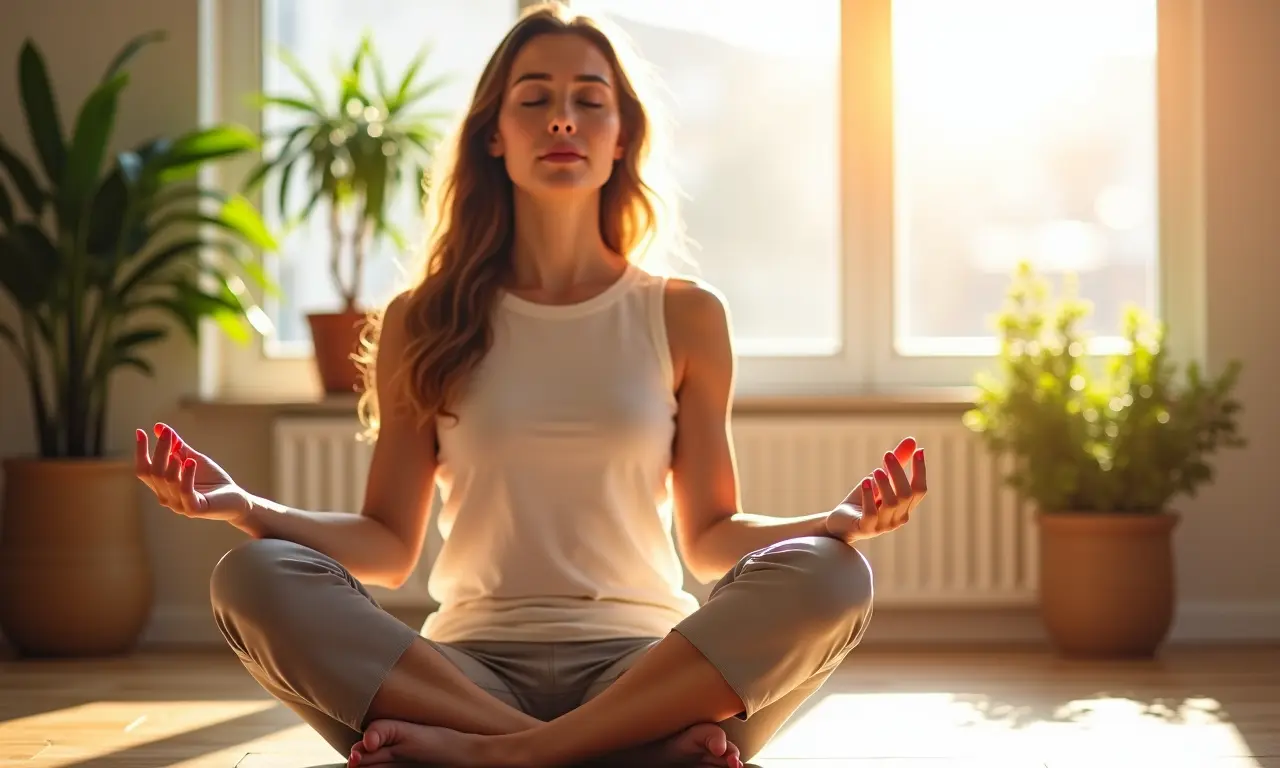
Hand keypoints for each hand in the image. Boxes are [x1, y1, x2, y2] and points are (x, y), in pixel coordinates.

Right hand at [134, 422, 252, 526]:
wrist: (235, 499)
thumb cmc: (212, 480)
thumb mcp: (192, 458)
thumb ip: (176, 446)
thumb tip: (159, 427)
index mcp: (162, 487)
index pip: (144, 470)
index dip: (141, 451)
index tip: (140, 431)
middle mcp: (166, 497)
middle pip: (154, 472)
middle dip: (159, 450)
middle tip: (166, 433)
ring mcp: (179, 505)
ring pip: (167, 481)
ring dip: (170, 462)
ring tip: (176, 448)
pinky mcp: (195, 509)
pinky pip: (186, 491)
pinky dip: (187, 475)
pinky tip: (191, 461)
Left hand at [824, 436, 926, 544]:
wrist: (839, 522)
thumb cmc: (863, 500)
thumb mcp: (879, 479)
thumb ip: (897, 463)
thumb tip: (913, 441)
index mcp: (905, 507)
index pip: (920, 490)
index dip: (921, 471)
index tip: (919, 451)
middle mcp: (898, 518)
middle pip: (906, 494)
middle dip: (898, 472)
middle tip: (887, 455)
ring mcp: (883, 526)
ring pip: (891, 503)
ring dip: (884, 484)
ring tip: (876, 470)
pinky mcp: (865, 528)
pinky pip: (871, 513)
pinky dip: (868, 496)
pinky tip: (865, 482)